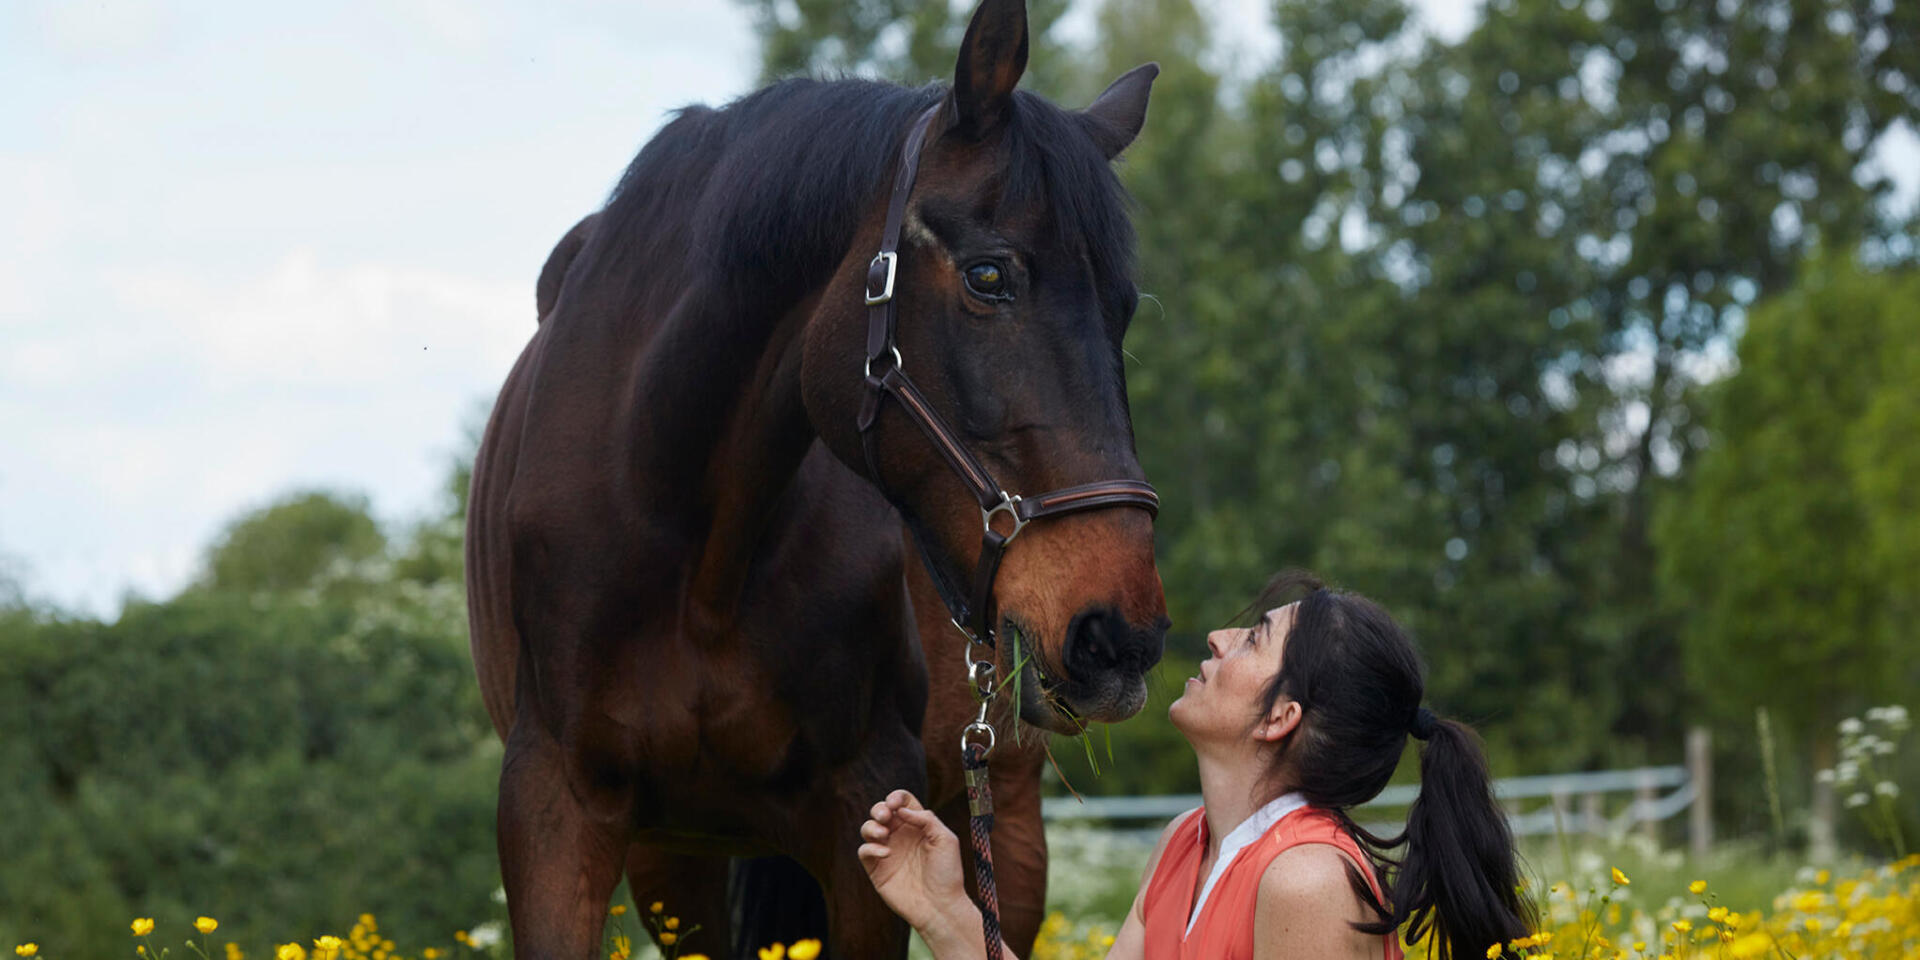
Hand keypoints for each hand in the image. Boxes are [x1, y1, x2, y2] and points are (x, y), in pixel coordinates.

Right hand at [857, 789, 968, 934]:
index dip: (896, 797)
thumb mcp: (946, 840)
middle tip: (885, 816)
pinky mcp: (877, 868)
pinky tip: (886, 853)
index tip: (895, 803)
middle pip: (881, 811)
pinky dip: (870, 847)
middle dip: (879, 808)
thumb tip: (902, 811)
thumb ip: (927, 819)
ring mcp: (887, 851)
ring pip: (868, 828)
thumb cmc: (947, 873)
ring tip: (883, 834)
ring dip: (872, 826)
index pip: (902, 803)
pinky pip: (864, 850)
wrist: (940, 906)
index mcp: (918, 826)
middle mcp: (901, 836)